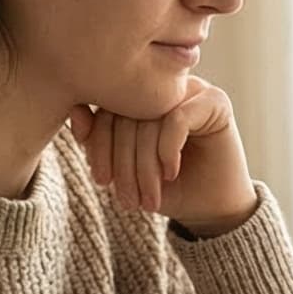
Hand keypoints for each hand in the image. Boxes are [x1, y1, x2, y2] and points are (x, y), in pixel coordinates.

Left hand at [68, 76, 257, 234]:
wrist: (211, 207)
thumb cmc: (166, 186)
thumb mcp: (122, 165)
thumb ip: (96, 139)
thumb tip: (76, 110)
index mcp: (138, 93)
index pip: (105, 106)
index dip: (97, 144)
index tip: (102, 181)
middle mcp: (163, 86)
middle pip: (126, 112)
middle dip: (123, 162)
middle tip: (126, 198)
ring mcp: (191, 90)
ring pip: (149, 119)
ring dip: (145, 165)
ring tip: (148, 197)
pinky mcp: (216, 102)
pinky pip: (177, 120)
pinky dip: (167, 151)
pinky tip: (171, 173)